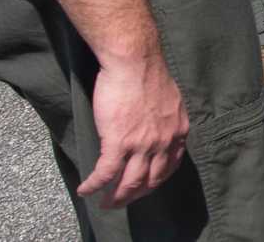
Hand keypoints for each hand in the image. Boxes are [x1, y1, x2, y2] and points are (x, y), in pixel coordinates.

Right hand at [76, 50, 189, 208]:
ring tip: (106, 204)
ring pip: (129, 183)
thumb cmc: (147, 72)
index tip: (146, 186)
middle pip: (151, 181)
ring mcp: (142, 144)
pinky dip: (94, 185)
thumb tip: (156, 128)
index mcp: (177, 130)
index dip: (156, 180)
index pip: (170, 166)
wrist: (134, 60)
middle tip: (123, 200)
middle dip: (136, 195)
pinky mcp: (118, 142)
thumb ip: (165, 119)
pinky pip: (105, 173)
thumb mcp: (170, 100)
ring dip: (116, 198)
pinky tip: (85, 189)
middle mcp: (163, 141)